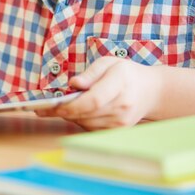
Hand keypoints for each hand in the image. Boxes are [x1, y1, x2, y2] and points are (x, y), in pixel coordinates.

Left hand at [36, 57, 161, 129]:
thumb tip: (73, 84)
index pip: (93, 100)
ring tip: (56, 108)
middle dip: (63, 111)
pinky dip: (80, 120)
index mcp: (120, 84)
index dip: (71, 105)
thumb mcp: (108, 63)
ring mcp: (121, 122)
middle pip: (86, 114)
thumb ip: (90, 73)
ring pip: (86, 123)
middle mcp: (122, 106)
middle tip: (43, 109)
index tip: (53, 105)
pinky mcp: (118, 131)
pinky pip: (92, 129)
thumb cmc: (126, 73)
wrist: (151, 91)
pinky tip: (74, 112)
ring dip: (70, 116)